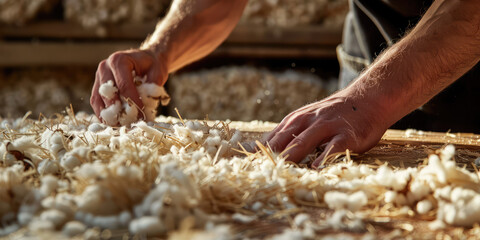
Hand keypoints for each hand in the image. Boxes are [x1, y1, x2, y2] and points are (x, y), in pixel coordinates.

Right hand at [90, 49, 167, 122]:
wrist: (144, 60)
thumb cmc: (151, 66)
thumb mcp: (157, 73)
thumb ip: (153, 88)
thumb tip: (147, 106)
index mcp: (119, 60)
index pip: (123, 85)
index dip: (131, 101)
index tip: (140, 114)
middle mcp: (105, 67)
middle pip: (108, 93)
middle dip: (120, 110)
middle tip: (131, 123)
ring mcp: (99, 77)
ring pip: (99, 99)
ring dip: (109, 115)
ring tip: (122, 126)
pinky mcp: (97, 86)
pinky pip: (96, 102)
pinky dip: (103, 114)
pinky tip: (114, 124)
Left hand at [265, 90, 389, 167]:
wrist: (367, 99)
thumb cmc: (332, 115)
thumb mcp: (305, 120)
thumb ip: (285, 135)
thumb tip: (254, 150)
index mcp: (295, 120)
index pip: (272, 138)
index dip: (258, 153)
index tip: (244, 168)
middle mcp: (308, 122)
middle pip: (284, 140)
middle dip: (270, 156)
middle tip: (257, 172)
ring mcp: (327, 127)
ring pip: (305, 141)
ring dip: (292, 155)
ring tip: (280, 170)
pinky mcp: (346, 135)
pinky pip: (333, 147)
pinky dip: (324, 156)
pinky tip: (316, 168)